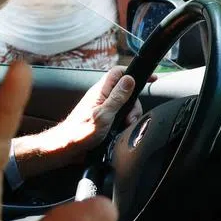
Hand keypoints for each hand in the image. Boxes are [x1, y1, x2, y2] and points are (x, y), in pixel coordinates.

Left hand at [17, 65, 152, 171]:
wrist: (68, 148)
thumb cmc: (80, 132)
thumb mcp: (104, 114)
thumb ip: (118, 97)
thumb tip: (130, 79)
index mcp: (100, 91)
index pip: (119, 72)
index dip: (135, 73)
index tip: (151, 78)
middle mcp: (102, 97)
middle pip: (127, 91)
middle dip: (134, 105)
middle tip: (129, 118)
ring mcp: (103, 107)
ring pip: (125, 105)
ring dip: (130, 116)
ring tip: (123, 127)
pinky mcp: (104, 118)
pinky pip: (120, 115)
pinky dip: (124, 122)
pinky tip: (120, 130)